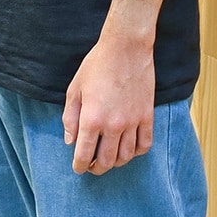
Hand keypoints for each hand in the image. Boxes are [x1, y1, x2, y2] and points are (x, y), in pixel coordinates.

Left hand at [61, 32, 154, 174]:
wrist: (125, 48)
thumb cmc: (97, 64)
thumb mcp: (75, 88)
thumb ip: (70, 117)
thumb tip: (70, 141)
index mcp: (92, 118)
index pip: (84, 154)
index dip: (79, 166)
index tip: (78, 168)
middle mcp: (113, 125)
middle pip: (106, 161)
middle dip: (96, 168)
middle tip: (92, 166)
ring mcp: (132, 122)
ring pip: (125, 157)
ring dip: (115, 162)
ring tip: (109, 158)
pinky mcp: (147, 116)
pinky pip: (144, 145)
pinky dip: (135, 152)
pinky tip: (128, 148)